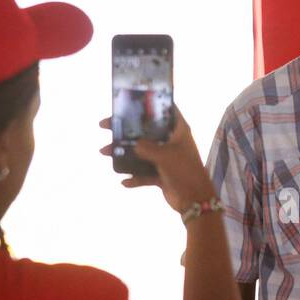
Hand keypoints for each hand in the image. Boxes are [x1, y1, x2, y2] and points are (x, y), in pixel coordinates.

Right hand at [98, 106, 216, 213]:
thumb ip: (146, 147)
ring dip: (124, 154)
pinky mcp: (162, 175)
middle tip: (105, 125)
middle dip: (126, 129)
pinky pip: (144, 174)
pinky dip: (135, 178)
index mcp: (178, 131)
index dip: (150, 103)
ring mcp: (166, 159)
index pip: (165, 110)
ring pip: (141, 152)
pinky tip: (124, 181)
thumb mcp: (164, 155)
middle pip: (146, 131)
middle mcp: (171, 142)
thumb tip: (132, 144)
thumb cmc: (184, 171)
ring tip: (104, 152)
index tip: (132, 99)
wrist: (195, 200)